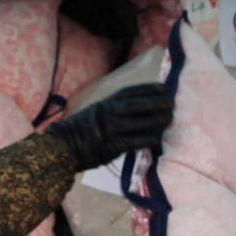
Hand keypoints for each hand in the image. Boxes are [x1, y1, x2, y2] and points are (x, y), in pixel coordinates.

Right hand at [45, 83, 172, 171]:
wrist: (63, 146)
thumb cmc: (82, 130)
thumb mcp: (97, 111)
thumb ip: (115, 108)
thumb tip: (138, 106)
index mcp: (106, 102)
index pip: (132, 92)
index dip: (150, 89)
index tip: (164, 88)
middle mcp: (110, 112)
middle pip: (139, 104)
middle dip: (158, 103)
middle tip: (172, 104)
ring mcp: (111, 129)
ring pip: (140, 122)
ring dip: (157, 120)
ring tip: (169, 119)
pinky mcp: (112, 146)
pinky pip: (134, 142)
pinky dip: (147, 140)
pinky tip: (157, 140)